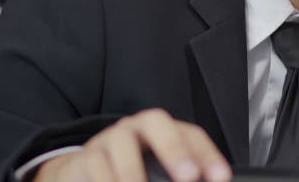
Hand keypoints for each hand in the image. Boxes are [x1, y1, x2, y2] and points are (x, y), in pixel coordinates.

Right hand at [34, 108, 230, 181]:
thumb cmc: (129, 172)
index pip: (189, 134)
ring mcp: (106, 140)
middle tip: (189, 176)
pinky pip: (93, 166)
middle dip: (173, 148)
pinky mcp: (80, 159)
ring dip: (134, 173)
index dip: (207, 155)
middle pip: (155, 122)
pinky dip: (106, 181)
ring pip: (121, 144)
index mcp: (160, 132)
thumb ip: (177, 177)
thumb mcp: (156, 172)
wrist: (78, 174)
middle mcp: (134, 129)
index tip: (220, 178)